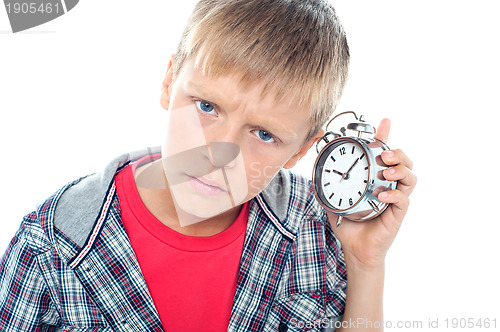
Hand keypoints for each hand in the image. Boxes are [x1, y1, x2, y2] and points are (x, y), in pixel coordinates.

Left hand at [327, 118, 416, 268]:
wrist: (355, 249)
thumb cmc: (348, 225)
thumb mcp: (333, 201)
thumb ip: (326, 187)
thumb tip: (312, 174)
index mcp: (375, 180)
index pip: (383, 155)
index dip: (386, 137)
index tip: (384, 122)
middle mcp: (388, 186)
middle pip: (403, 162)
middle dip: (397, 153)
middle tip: (384, 153)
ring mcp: (395, 199)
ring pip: (409, 177)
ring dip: (400, 170)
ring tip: (386, 172)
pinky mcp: (397, 214)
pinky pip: (403, 200)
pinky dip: (395, 194)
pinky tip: (382, 194)